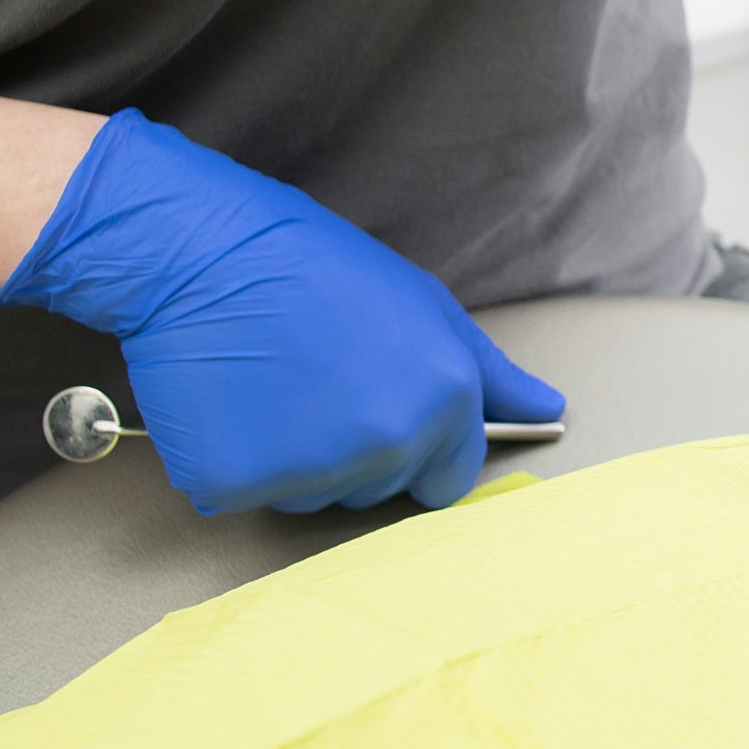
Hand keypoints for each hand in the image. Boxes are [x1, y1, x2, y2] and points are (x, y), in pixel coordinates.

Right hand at [0, 111, 564, 513]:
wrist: (200, 251)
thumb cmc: (314, 266)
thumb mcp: (423, 305)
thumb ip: (489, 373)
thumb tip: (548, 410)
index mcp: (441, 403)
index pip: (448, 480)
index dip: (420, 449)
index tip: (384, 409)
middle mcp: (384, 446)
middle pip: (380, 490)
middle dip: (357, 450)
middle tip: (319, 378)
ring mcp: (306, 472)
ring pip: (313, 497)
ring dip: (297, 458)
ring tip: (275, 382)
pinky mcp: (231, 485)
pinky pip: (244, 494)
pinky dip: (235, 460)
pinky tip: (231, 400)